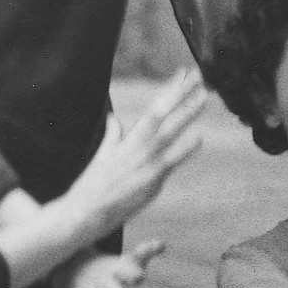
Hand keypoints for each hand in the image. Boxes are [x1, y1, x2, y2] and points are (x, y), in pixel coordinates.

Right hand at [59, 68, 206, 238]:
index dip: (170, 90)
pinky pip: (171, 162)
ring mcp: (145, 164)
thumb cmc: (92, 185)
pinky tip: (199, 137)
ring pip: (170, 133)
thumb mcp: (102, 155)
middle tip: (199, 75)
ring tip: (204, 96)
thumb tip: (113, 118)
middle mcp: (138, 148)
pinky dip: (185, 149)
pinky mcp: (151, 183)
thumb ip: (112, 135)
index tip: (183, 73)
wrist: (83, 214)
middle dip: (182, 94)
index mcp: (128, 139)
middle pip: (164, 115)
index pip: (154, 108)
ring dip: (187, 114)